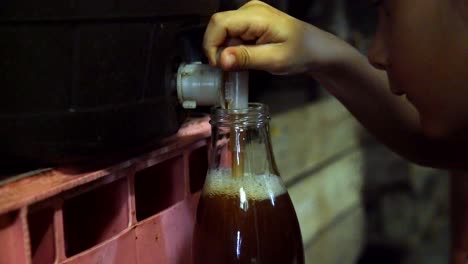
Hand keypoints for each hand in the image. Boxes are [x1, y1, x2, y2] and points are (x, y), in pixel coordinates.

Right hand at [203, 0, 351, 74]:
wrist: (316, 49)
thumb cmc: (301, 53)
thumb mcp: (274, 60)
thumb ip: (246, 58)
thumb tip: (221, 60)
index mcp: (256, 15)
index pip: (219, 23)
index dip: (212, 45)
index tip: (220, 66)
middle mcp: (249, 10)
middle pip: (218, 27)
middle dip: (219, 50)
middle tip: (232, 68)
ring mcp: (249, 15)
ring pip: (223, 33)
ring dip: (227, 51)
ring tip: (245, 63)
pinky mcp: (249, 23)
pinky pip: (231, 35)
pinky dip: (234, 49)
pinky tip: (246, 58)